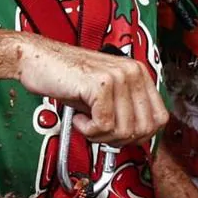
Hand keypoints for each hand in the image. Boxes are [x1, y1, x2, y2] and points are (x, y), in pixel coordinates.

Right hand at [17, 37, 167, 145]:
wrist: (38, 59)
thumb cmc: (66, 75)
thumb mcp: (104, 93)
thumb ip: (125, 109)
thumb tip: (138, 136)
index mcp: (137, 72)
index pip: (159, 117)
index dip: (141, 135)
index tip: (121, 135)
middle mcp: (131, 72)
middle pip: (144, 128)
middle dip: (120, 139)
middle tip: (100, 131)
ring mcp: (118, 76)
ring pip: (124, 130)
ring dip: (101, 135)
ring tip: (87, 121)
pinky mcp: (100, 85)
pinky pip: (103, 126)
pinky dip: (88, 130)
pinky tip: (79, 117)